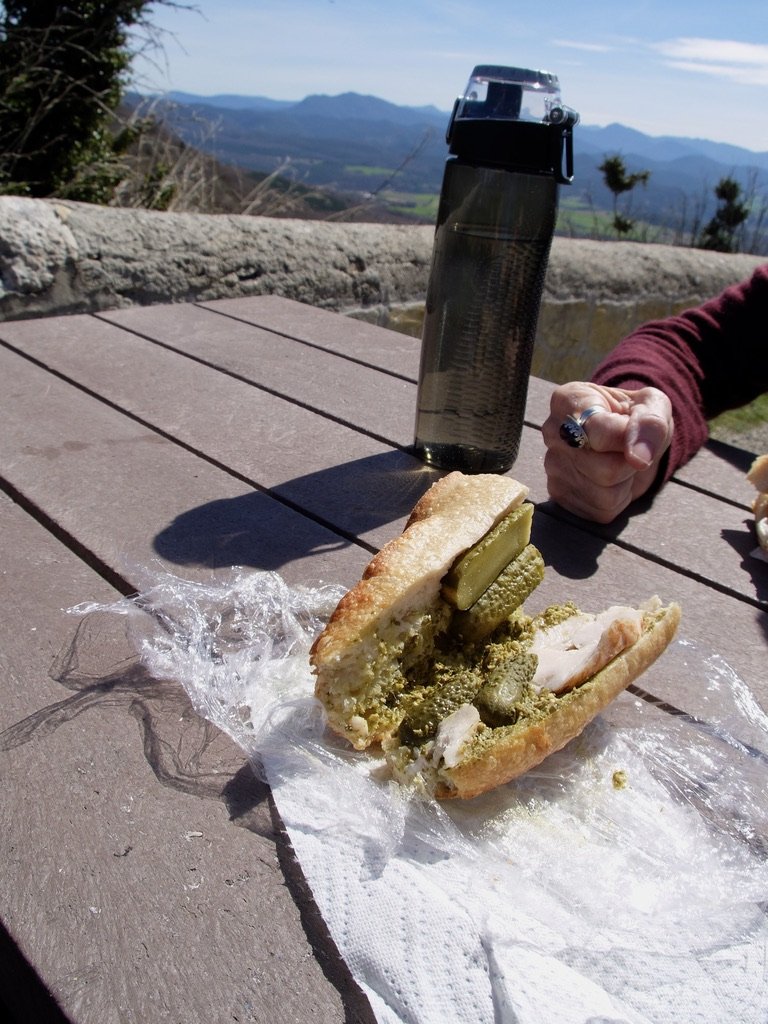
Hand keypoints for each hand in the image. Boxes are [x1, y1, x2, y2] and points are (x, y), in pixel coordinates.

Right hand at [542, 383, 673, 522]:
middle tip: (627, 446)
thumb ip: (651, 422)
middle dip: (628, 461)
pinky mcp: (560, 495)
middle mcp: (552, 432)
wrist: (629, 442)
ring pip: (603, 490)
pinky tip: (610, 480)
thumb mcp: (653, 405)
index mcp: (568, 400)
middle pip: (603, 466)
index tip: (637, 436)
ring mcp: (553, 466)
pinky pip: (600, 509)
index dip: (627, 438)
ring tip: (618, 460)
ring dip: (624, 480)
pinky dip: (617, 498)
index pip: (596, 430)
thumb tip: (638, 457)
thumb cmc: (637, 417)